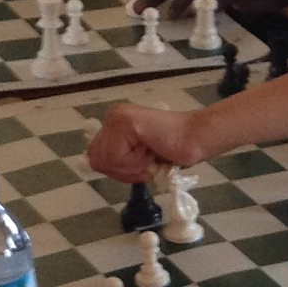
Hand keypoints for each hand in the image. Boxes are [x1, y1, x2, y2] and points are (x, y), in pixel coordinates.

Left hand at [89, 98, 210, 181]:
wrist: (197, 139)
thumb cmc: (173, 150)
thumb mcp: (135, 159)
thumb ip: (114, 159)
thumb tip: (90, 163)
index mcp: (113, 122)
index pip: (95, 157)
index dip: (117, 170)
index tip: (142, 164)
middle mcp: (112, 116)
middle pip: (97, 160)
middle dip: (123, 170)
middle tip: (148, 161)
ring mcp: (118, 117)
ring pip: (107, 161)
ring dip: (133, 168)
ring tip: (152, 154)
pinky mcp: (126, 123)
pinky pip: (118, 159)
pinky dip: (137, 164)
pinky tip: (153, 150)